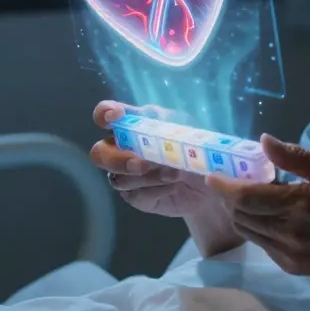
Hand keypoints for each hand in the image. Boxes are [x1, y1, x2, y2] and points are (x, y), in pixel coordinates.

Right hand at [89, 101, 217, 217]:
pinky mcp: (136, 196)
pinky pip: (136, 195)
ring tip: (175, 174)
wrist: (210, 181)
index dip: (103, 114)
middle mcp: (122, 148)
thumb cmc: (194, 146)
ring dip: (148, 177)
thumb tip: (154, 118)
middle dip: (118, 160)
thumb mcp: (186, 127)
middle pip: (99, 153)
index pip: (104, 114)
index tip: (115, 117)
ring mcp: (126, 175)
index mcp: (131, 124)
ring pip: (118, 178)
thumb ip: (168, 122)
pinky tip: (174, 187)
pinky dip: (156, 190)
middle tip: (143, 164)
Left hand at [206, 134, 309, 280]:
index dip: (224, 186)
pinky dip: (257, 228)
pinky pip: (263, 245)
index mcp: (299, 204)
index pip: (245, 197)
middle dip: (230, 198)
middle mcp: (288, 232)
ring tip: (250, 198)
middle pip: (240, 216)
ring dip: (241, 214)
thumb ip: (295, 157)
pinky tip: (271, 216)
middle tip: (235, 181)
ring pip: (248, 233)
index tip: (213, 175)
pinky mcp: (293, 267)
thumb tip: (264, 142)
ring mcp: (289, 253)